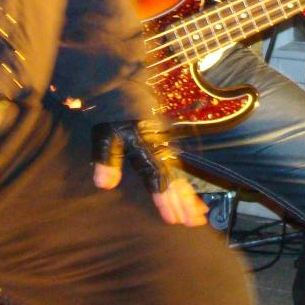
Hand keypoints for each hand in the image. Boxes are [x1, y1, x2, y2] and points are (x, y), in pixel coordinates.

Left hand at [91, 121, 208, 226]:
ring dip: (188, 195)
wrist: (125, 82)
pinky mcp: (165, 142)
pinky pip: (178, 166)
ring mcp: (165, 144)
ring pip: (179, 173)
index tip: (172, 218)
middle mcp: (160, 147)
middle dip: (183, 201)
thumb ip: (106, 158)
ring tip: (199, 215)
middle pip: (173, 178)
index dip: (163, 198)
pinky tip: (192, 198)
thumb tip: (105, 185)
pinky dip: (185, 184)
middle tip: (194, 222)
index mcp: (145, 146)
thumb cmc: (113, 111)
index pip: (157, 176)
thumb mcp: (105, 132)